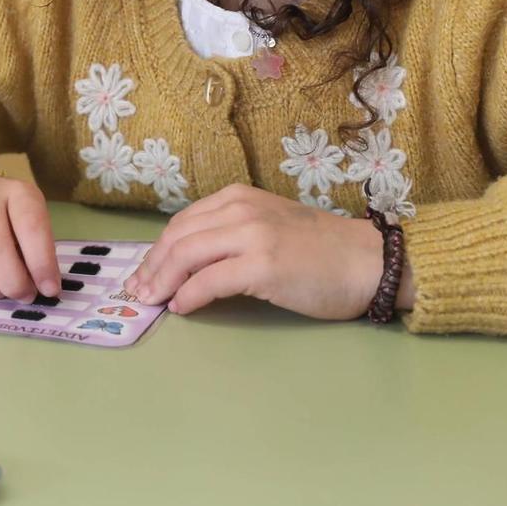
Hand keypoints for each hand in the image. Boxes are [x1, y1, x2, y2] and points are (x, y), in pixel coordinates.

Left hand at [124, 184, 409, 318]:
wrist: (368, 261)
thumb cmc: (322, 250)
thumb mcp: (269, 227)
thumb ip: (231, 235)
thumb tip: (188, 263)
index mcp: (239, 197)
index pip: (182, 223)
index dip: (157, 250)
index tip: (144, 273)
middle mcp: (241, 209)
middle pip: (178, 238)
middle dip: (152, 267)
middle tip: (138, 292)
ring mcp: (252, 235)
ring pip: (187, 256)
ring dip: (163, 281)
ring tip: (152, 301)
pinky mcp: (262, 265)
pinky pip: (209, 281)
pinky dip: (189, 296)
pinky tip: (182, 308)